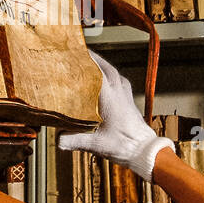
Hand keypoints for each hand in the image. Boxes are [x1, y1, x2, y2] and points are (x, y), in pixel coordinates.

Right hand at [57, 51, 172, 182]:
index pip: (96, 71)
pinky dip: (109, 74)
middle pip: (104, 66)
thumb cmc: (125, 146)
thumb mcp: (95, 144)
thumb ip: (75, 141)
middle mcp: (119, 91)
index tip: (72, 53)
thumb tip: (58, 140)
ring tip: (89, 60)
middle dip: (91, 57)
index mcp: (110, 97)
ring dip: (101, 64)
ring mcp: (125, 94)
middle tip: (78, 52)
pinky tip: (104, 78)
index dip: (84, 61)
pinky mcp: (129, 100)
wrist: (145, 150)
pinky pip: (119, 80)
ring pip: (113, 71)